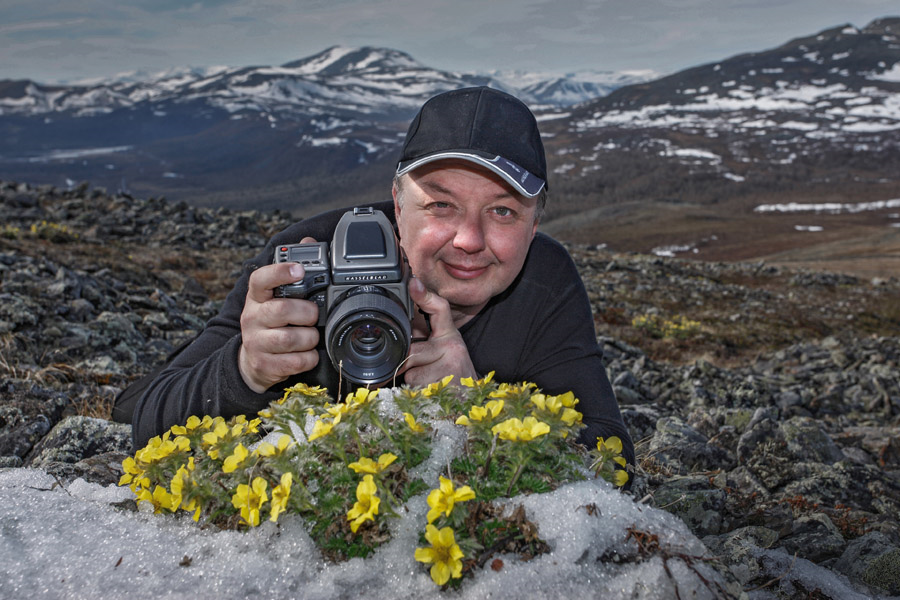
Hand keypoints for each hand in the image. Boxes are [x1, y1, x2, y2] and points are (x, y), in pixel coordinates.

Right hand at [238, 242, 320, 392]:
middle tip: (313, 315)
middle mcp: (252, 318)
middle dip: (306, 313)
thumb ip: (293, 271)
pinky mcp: (264, 364)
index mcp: (257, 297)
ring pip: (289, 339)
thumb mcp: (276, 297)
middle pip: (281, 310)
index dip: (279, 272)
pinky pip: (294, 362)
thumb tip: (308, 241)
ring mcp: (255, 342)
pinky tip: (308, 354)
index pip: (260, 279)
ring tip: (311, 336)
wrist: (253, 361)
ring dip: (309, 338)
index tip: (298, 269)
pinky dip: (308, 358)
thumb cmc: (272, 323)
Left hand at [401, 277, 477, 386]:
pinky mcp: (447, 386)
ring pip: (411, 374)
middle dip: (407, 363)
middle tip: (421, 368)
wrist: (471, 398)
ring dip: (413, 381)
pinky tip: (431, 392)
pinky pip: (416, 388)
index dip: (425, 296)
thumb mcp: (440, 350)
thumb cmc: (451, 371)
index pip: (440, 309)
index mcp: (449, 335)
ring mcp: (452, 367)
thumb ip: (420, 336)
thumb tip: (397, 322)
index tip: (413, 283)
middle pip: (412, 351)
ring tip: (429, 381)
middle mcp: (453, 347)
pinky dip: (417, 393)